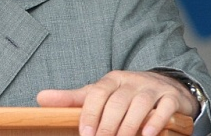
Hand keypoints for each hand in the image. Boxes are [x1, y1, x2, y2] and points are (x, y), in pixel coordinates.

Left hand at [36, 70, 197, 135]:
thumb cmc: (125, 94)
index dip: (90, 114)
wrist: (165, 86)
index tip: (85, 134)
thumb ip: (72, 99)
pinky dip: (156, 121)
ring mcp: (152, 89)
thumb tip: (40, 98)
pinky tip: (147, 134)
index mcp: (111, 80)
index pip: (97, 93)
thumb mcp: (99, 94)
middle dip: (108, 125)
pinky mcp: (170, 98)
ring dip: (129, 126)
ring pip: (139, 106)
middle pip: (117, 102)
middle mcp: (131, 81)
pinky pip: (164, 108)